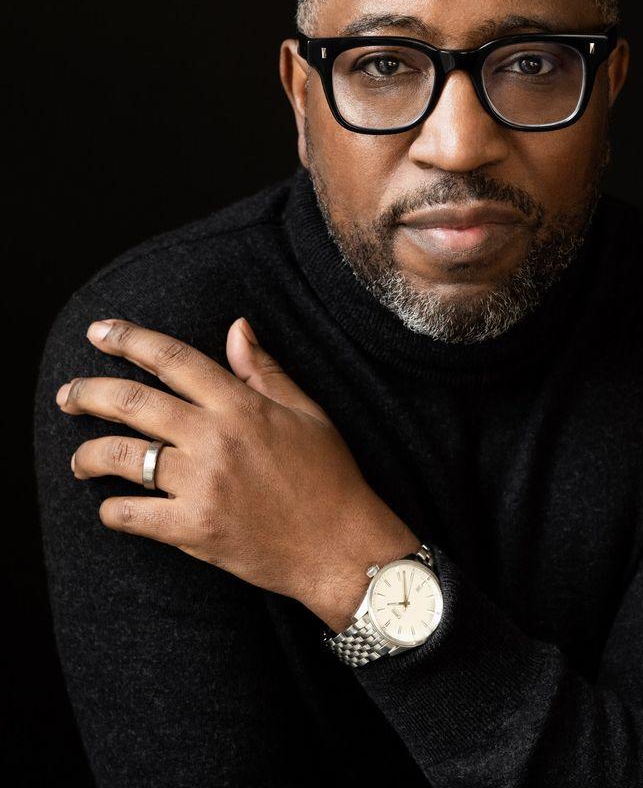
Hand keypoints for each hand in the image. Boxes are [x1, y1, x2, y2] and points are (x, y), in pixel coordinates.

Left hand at [57, 316, 418, 621]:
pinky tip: (112, 507)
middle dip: (88, 392)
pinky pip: (133, 515)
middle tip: (68, 394)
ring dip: (88, 455)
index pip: (172, 359)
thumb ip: (264, 370)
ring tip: (80, 460)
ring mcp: (201, 485)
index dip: (130, 340)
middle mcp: (214, 438)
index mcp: (240, 405)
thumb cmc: (329, 476)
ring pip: (122, 457)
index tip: (101, 332)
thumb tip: (237, 327)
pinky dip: (113, 510)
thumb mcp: (306, 411)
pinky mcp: (194, 529)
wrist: (341, 546)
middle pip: (133, 402)